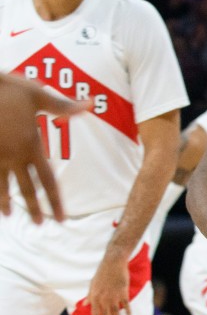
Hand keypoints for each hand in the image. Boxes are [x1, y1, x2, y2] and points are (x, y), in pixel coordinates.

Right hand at [0, 79, 89, 221]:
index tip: (61, 218)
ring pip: (2, 186)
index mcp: (31, 145)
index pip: (48, 180)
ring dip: (7, 202)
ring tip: (10, 216)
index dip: (55, 200)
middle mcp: (13, 156)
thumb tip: (90, 104)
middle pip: (27, 189)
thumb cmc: (7, 89)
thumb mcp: (37, 95)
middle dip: (34, 208)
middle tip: (41, 225)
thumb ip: (63, 106)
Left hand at [87, 254, 131, 314]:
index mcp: (95, 297)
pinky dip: (128, 310)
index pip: (95, 314)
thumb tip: (84, 304)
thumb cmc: (101, 272)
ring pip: (116, 312)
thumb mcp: (92, 284)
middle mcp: (104, 299)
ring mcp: (114, 296)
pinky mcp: (123, 292)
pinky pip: (126, 304)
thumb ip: (89, 296)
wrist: (113, 262)